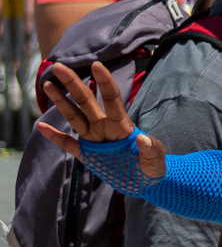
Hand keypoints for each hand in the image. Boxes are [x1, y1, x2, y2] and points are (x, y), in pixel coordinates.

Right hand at [37, 61, 167, 178]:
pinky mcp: (87, 154)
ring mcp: (94, 139)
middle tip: (59, 66)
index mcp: (122, 125)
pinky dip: (55, 137)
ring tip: (48, 85)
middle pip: (86, 102)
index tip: (97, 65)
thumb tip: (142, 139)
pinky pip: (68, 144)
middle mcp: (105, 127)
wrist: (145, 181)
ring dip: (61, 102)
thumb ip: (151, 149)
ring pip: (74, 117)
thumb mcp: (156, 159)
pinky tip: (41, 126)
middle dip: (73, 84)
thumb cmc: (154, 166)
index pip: (112, 99)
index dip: (105, 82)